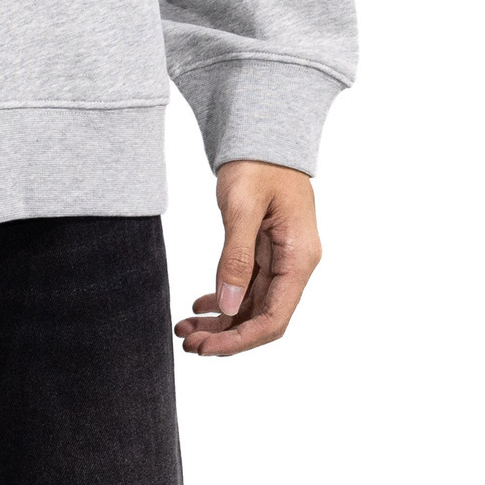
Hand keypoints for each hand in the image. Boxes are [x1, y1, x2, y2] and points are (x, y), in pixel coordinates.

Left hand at [174, 160, 321, 355]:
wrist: (262, 134)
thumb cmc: (256, 163)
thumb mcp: (242, 207)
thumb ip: (236, 256)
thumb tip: (229, 306)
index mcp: (298, 257)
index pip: (274, 317)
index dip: (240, 339)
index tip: (207, 349)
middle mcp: (295, 264)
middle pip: (262, 316)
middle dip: (226, 335)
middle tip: (187, 344)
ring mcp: (281, 258)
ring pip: (252, 303)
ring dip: (222, 320)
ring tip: (186, 330)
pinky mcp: (266, 250)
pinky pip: (247, 284)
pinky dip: (224, 297)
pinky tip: (199, 307)